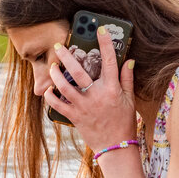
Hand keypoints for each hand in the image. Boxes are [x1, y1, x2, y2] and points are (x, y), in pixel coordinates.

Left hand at [45, 26, 136, 150]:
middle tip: (59, 46)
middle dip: (67, 56)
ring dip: (56, 74)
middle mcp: (97, 95)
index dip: (105, 43)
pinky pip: (58, 105)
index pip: (109, 61)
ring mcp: (84, 106)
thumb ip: (127, 79)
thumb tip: (129, 61)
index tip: (100, 29)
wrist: (116, 148)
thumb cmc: (124, 123)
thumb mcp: (130, 100)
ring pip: (65, 86)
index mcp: (112, 89)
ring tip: (53, 66)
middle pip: (79, 71)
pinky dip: (51, 96)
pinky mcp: (75, 117)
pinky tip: (48, 89)